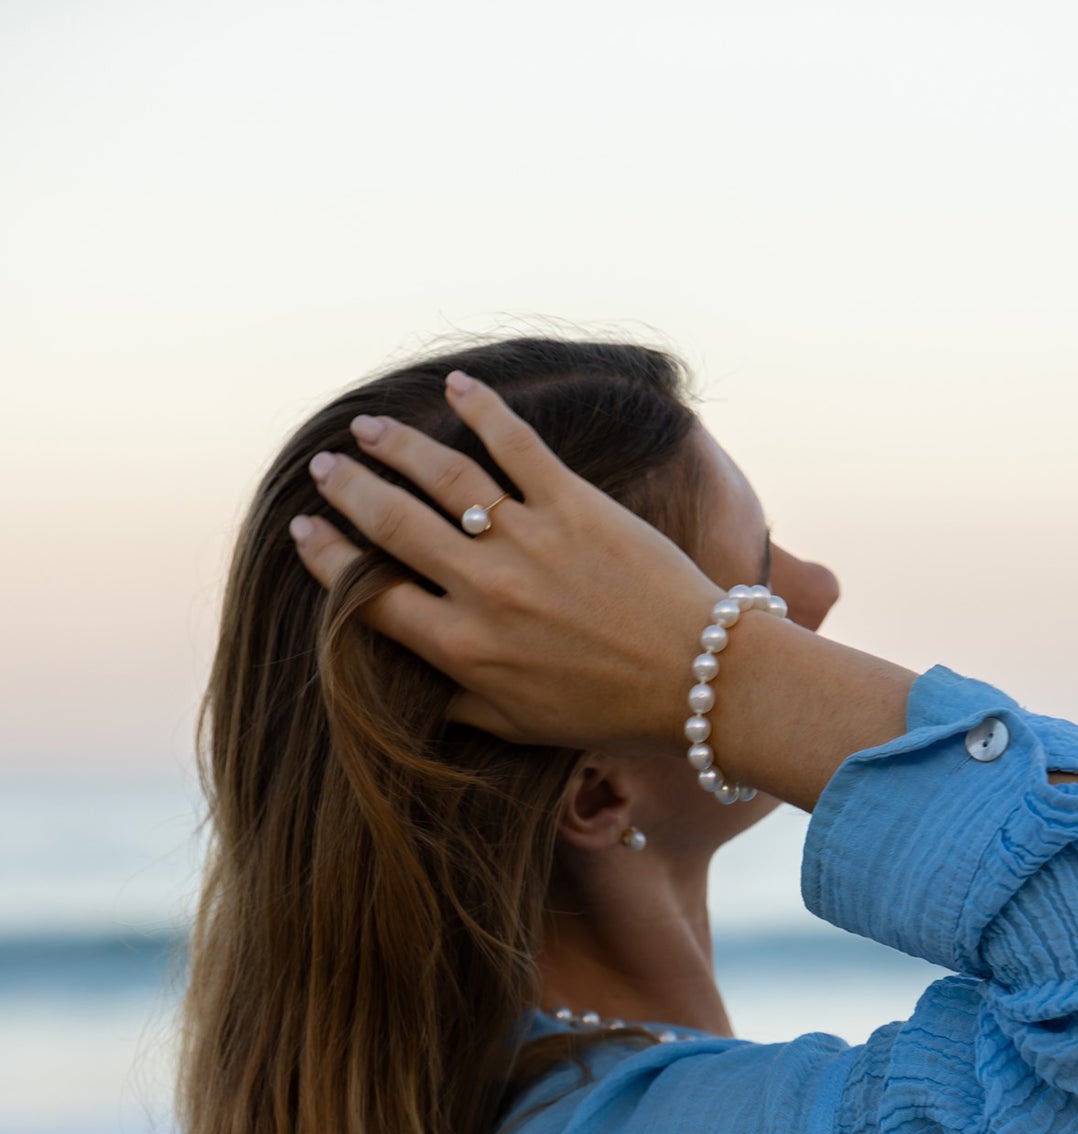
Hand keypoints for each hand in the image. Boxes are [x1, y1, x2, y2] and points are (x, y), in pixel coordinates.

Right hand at [291, 372, 724, 754]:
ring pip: (443, 475)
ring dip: (397, 445)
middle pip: (391, 525)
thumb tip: (413, 687)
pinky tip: (459, 387)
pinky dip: (484, 408)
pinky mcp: (576, 505)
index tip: (304, 530)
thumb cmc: (610, 712)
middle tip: (324, 467)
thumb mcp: (520, 726)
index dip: (327, 559)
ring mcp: (529, 541)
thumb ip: (458, 703)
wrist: (697, 679)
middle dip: (349, 490)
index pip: (367, 596)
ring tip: (369, 428)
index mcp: (462, 648)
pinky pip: (518, 444)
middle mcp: (484, 589)